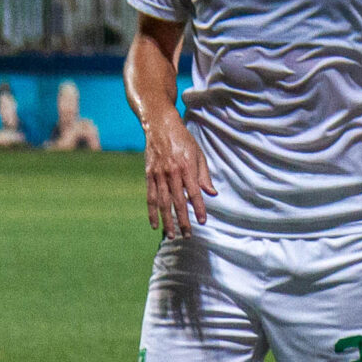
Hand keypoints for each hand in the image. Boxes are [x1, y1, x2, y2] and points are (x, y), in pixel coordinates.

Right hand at [145, 120, 215, 237]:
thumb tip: (212, 194)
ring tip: (171, 235)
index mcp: (187, 167)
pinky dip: (152, 212)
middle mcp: (172, 172)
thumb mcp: (198, 154)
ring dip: (167, 221)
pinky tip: (155, 224)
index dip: (198, 208)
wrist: (160, 125)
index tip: (202, 222)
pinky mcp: (149, 175)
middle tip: (187, 236)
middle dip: (183, 221)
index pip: (194, 193)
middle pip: (177, 201)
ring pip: (163, 202)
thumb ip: (204, 176)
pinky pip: (150, 197)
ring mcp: (158, 174)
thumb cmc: (183, 140)